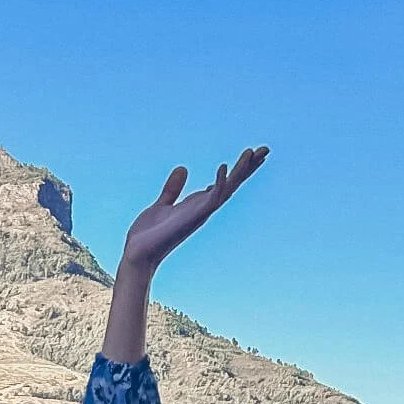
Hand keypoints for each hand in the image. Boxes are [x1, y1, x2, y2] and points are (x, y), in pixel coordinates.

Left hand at [120, 151, 268, 279]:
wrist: (137, 254)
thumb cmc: (149, 235)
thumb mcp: (162, 204)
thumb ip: (173, 188)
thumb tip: (183, 168)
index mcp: (198, 204)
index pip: (224, 183)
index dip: (239, 169)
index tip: (252, 153)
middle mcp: (203, 209)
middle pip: (232, 184)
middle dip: (248, 167)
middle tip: (265, 149)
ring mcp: (199, 214)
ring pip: (227, 189)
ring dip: (240, 171)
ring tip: (251, 152)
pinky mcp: (192, 217)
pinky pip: (210, 198)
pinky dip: (218, 183)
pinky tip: (223, 166)